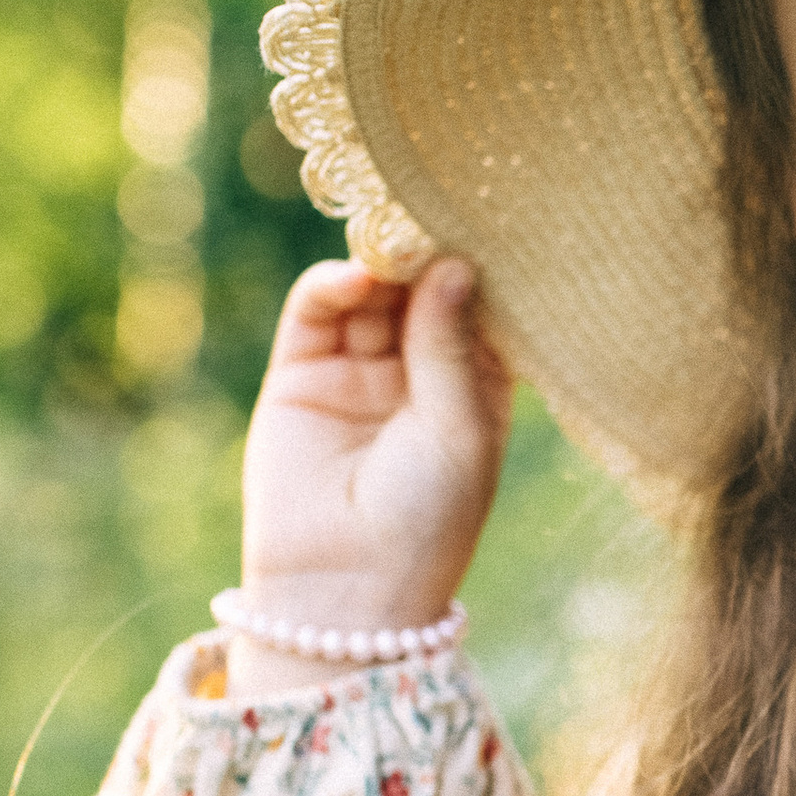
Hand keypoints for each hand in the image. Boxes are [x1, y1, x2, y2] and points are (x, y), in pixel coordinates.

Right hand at [230, 258, 511, 686]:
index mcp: (477, 392)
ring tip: (392, 238)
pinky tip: (357, 276)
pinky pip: (319, 312)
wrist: (344, 588)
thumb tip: (456, 263)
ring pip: (373, 292)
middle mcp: (420, 375)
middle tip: (435, 207)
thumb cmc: (427, 520)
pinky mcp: (303, 374)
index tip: (491, 223)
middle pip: (424, 290)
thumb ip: (452, 346)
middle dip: (428, 253)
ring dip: (382, 261)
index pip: (481, 311)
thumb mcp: (459, 430)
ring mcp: (360, 372)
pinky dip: (334, 285)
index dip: (482, 270)